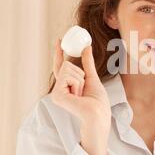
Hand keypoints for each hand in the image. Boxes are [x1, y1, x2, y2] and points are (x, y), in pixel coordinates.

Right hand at [50, 38, 111, 154]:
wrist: (99, 114)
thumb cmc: (98, 101)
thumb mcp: (92, 77)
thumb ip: (87, 63)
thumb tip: (86, 47)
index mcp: (66, 85)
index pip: (60, 66)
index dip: (59, 53)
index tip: (60, 39)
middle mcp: (59, 89)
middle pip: (66, 65)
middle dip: (80, 74)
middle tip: (83, 89)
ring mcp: (56, 92)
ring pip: (67, 69)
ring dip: (80, 80)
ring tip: (81, 95)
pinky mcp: (56, 95)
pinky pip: (68, 76)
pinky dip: (77, 83)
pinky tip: (78, 96)